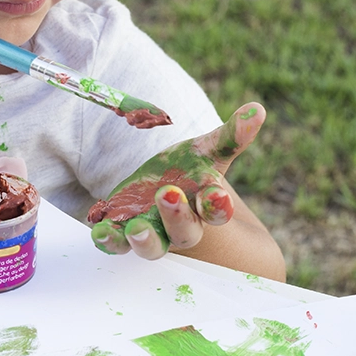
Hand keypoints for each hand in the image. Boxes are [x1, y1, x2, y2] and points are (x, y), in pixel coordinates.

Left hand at [87, 102, 265, 258]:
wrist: (159, 188)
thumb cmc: (188, 170)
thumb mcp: (206, 150)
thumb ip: (230, 135)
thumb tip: (257, 108)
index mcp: (204, 204)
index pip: (216, 211)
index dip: (217, 205)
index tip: (215, 195)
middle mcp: (181, 225)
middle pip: (185, 232)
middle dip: (177, 216)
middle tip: (168, 194)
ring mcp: (153, 232)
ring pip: (152, 247)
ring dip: (144, 239)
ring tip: (135, 228)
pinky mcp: (124, 233)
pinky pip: (117, 244)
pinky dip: (108, 240)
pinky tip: (99, 231)